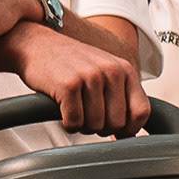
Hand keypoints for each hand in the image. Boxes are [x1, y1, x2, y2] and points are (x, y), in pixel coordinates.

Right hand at [10, 23, 147, 134]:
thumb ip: (121, 96)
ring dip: (83, 126)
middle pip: (118, 123)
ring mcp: (90, 77)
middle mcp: (111, 71)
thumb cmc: (70, 63)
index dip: (130, 129)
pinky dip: (68, 124)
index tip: (116, 132)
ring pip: (95, 126)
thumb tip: (129, 134)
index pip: (142, 112)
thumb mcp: (104, 71)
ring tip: (75, 109)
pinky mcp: (68, 86)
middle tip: (88, 116)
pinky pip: (74, 123)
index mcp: (124, 69)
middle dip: (102, 128)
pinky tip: (63, 110)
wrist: (36, 44)